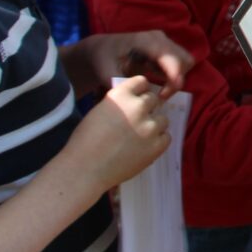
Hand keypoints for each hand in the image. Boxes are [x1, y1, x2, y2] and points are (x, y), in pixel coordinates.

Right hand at [68, 75, 170, 191]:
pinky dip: (158, 141)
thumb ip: (120, 102)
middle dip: (145, 109)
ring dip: (153, 125)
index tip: (135, 100)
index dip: (139, 92)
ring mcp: (149, 127)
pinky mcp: (156, 146)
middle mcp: (138, 107)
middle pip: (153, 100)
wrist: (84, 170)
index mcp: (121, 95)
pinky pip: (166, 137)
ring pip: (162, 119)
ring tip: (138, 138)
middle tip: (134, 123)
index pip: (141, 81)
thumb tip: (135, 100)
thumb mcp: (100, 111)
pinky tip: (143, 147)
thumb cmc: (85, 142)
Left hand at [87, 31, 191, 98]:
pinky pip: (180, 62)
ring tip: (159, 90)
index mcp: (145, 41)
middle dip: (176, 80)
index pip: (170, 57)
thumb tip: (138, 97)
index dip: (174, 76)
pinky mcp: (166, 49)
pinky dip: (174, 75)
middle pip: (183, 60)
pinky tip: (158, 81)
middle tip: (161, 96)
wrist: (102, 48)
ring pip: (185, 61)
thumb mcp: (106, 72)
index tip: (164, 96)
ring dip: (176, 78)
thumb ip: (121, 84)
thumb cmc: (103, 59)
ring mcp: (164, 42)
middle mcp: (159, 38)